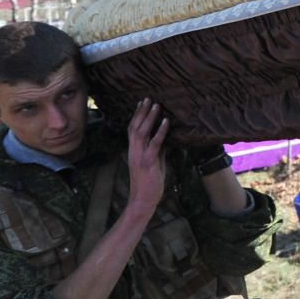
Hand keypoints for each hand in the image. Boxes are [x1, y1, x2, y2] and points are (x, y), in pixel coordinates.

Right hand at [125, 99, 170, 219]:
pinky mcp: (148, 162)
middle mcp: (134, 151)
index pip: (133, 130)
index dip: (137, 116)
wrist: (143, 200)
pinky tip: (166, 122)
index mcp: (134, 151)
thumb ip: (157, 151)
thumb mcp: (154, 163)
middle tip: (148, 98)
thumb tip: (164, 139)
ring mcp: (140, 156)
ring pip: (142, 132)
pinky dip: (160, 131)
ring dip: (150, 117)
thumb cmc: (149, 183)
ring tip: (156, 105)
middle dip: (141, 112)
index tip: (141, 103)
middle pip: (135, 127)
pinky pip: (155, 143)